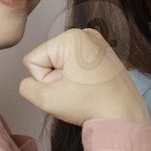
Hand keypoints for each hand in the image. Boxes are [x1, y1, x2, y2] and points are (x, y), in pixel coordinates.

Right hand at [19, 28, 150, 126]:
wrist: (125, 117)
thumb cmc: (93, 106)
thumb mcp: (46, 100)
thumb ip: (25, 87)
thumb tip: (30, 82)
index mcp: (71, 37)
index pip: (33, 60)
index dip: (44, 81)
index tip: (67, 89)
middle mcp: (85, 34)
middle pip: (47, 60)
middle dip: (56, 80)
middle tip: (76, 91)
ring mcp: (97, 42)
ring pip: (60, 64)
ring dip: (66, 81)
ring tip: (85, 90)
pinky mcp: (103, 54)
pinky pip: (75, 66)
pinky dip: (79, 79)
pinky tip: (92, 88)